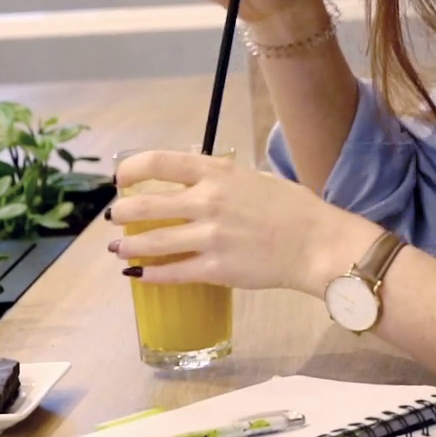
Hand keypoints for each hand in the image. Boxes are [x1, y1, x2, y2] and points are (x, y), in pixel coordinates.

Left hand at [107, 151, 384, 295]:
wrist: (318, 244)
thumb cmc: (295, 209)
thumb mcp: (256, 179)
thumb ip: (222, 180)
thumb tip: (195, 185)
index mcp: (219, 174)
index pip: (159, 162)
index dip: (131, 170)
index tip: (121, 179)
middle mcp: (209, 202)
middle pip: (145, 204)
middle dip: (122, 212)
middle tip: (117, 217)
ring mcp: (210, 237)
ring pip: (151, 241)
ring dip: (128, 245)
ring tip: (119, 248)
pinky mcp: (216, 269)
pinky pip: (172, 272)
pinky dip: (150, 273)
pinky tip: (139, 274)